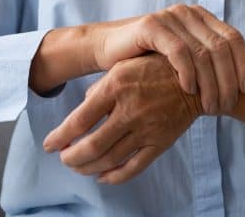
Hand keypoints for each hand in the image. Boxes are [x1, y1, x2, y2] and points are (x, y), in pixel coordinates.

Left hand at [42, 55, 202, 183]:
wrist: (195, 77)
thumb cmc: (153, 68)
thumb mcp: (122, 67)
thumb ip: (99, 89)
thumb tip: (81, 113)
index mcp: (116, 86)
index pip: (79, 120)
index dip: (59, 137)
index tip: (49, 145)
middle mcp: (129, 110)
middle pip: (91, 146)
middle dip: (71, 158)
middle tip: (64, 158)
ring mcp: (146, 128)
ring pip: (109, 159)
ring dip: (88, 168)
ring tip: (78, 167)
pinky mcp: (160, 142)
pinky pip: (133, 167)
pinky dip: (114, 177)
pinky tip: (102, 176)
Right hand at [92, 4, 244, 114]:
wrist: (109, 51)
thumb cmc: (150, 62)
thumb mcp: (185, 60)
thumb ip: (209, 62)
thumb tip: (242, 85)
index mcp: (202, 18)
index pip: (234, 38)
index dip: (244, 64)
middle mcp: (189, 13)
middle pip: (222, 47)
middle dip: (228, 80)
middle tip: (226, 105)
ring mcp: (171, 16)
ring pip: (203, 52)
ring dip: (210, 83)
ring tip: (210, 105)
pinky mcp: (151, 25)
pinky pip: (179, 51)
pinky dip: (188, 72)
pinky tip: (189, 90)